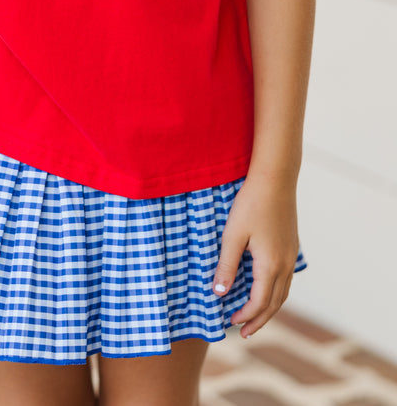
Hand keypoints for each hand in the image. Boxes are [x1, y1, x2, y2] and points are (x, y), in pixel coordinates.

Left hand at [212, 173, 300, 338]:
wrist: (275, 178)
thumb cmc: (251, 204)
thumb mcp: (233, 235)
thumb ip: (226, 266)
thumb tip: (219, 293)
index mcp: (271, 265)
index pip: (260, 302)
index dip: (246, 316)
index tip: (230, 322)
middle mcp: (285, 264)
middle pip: (275, 303)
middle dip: (260, 320)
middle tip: (245, 333)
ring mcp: (291, 255)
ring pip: (283, 292)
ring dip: (269, 307)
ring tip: (255, 316)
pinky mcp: (291, 245)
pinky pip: (286, 278)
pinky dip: (275, 291)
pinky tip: (265, 288)